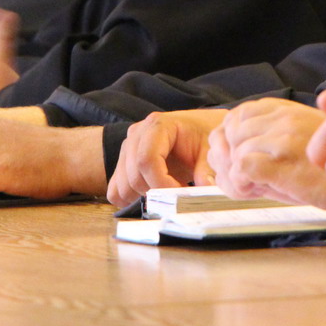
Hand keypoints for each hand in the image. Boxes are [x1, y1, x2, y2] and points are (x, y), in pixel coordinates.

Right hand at [107, 109, 223, 206]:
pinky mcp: (123, 164)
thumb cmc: (202, 136)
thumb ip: (207, 168)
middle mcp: (136, 134)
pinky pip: (115, 190)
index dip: (161, 183)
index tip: (180, 193)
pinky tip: (151, 198)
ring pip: (122, 186)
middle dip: (156, 193)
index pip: (146, 160)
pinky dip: (130, 200)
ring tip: (167, 194)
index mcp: (157, 125)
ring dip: (144, 198)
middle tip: (178, 196)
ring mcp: (127, 149)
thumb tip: (207, 188)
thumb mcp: (209, 148)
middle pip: (133, 176)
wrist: (197, 130)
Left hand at [207, 100, 325, 211]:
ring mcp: (283, 138)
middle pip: (230, 133)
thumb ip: (274, 136)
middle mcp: (283, 118)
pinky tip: (257, 192)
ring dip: (236, 174)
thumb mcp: (306, 139)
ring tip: (253, 187)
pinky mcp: (283, 162)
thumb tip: (235, 152)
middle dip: (230, 158)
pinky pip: (242, 168)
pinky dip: (242, 184)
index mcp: (286, 109)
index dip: (234, 140)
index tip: (243, 159)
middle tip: (245, 178)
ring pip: (234, 152)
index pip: (237, 116)